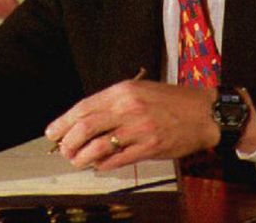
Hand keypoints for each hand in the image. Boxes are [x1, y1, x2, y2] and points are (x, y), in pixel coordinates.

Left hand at [44, 81, 218, 170]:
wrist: (203, 112)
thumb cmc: (169, 101)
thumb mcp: (137, 90)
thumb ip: (112, 104)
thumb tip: (83, 121)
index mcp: (122, 91)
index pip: (83, 107)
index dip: (63, 122)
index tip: (52, 132)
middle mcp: (128, 108)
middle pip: (86, 126)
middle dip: (68, 141)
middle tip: (63, 150)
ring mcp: (140, 128)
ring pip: (99, 146)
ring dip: (82, 156)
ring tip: (77, 160)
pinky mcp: (150, 146)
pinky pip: (119, 159)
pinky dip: (104, 164)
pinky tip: (99, 165)